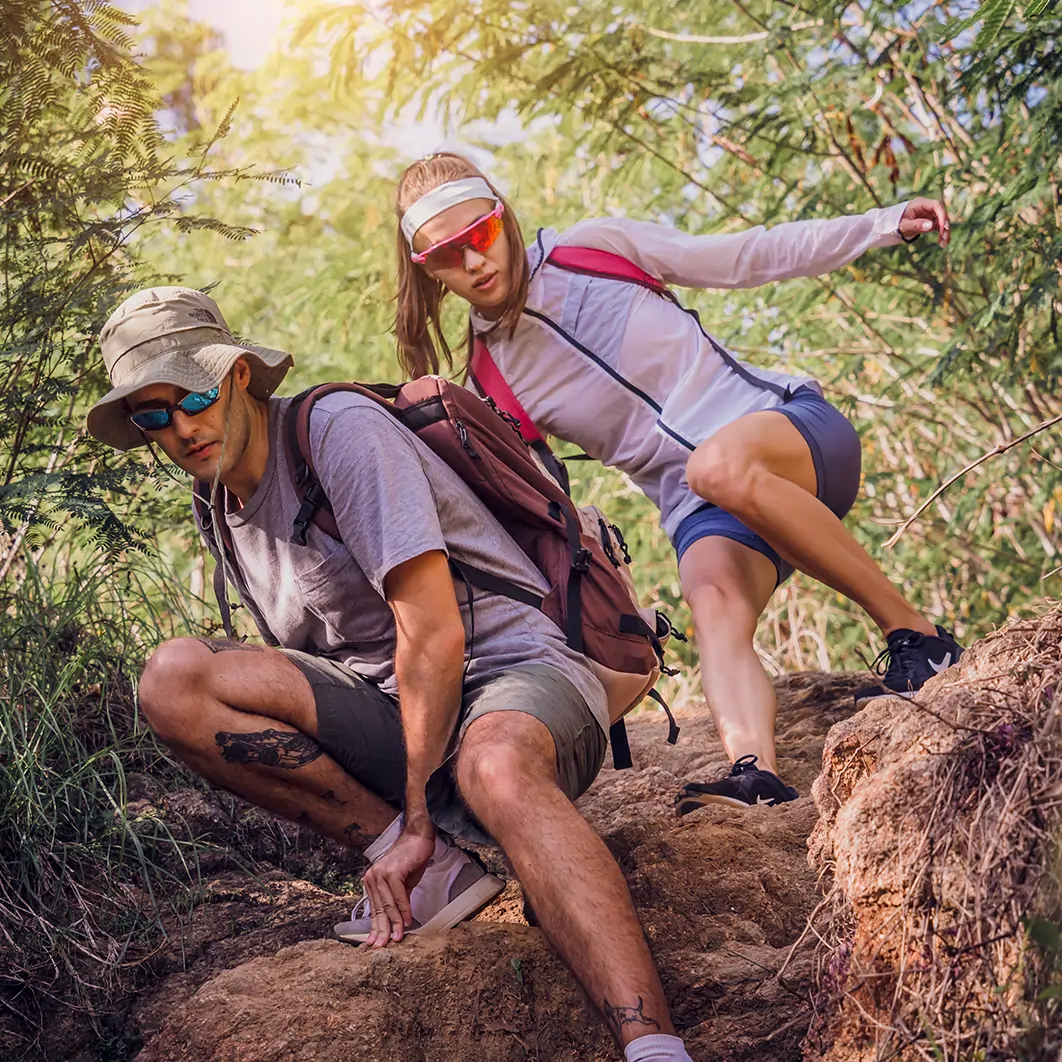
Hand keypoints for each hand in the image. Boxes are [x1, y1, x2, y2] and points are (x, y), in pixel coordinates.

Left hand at [361, 826, 435, 947]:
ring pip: (387, 905)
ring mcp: (381, 874)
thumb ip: (397, 900)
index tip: (377, 942)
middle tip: (383, 946)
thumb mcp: (403, 884)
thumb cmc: (411, 859)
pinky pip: (398, 897)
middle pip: (378, 909)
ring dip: (395, 923)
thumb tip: (397, 919)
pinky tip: (408, 921)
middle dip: (382, 930)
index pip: (374, 908)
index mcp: (371, 880)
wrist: (418, 837)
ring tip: (398, 937)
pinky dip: (404, 910)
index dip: (376, 926)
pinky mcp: (392, 872)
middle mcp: (372, 877)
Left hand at [898, 197, 949, 245]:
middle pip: (941, 213)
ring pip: (942, 221)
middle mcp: (927, 207)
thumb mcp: (904, 225)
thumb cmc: (897, 223)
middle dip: (944, 225)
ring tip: (944, 243)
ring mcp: (930, 214)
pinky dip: (942, 234)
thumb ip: (916, 225)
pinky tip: (943, 243)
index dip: (941, 215)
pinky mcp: (931, 221)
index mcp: (920, 203)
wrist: (894, 226)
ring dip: (945, 232)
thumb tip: (931, 226)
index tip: (943, 227)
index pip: (936, 205)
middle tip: (944, 237)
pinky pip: (939, 227)